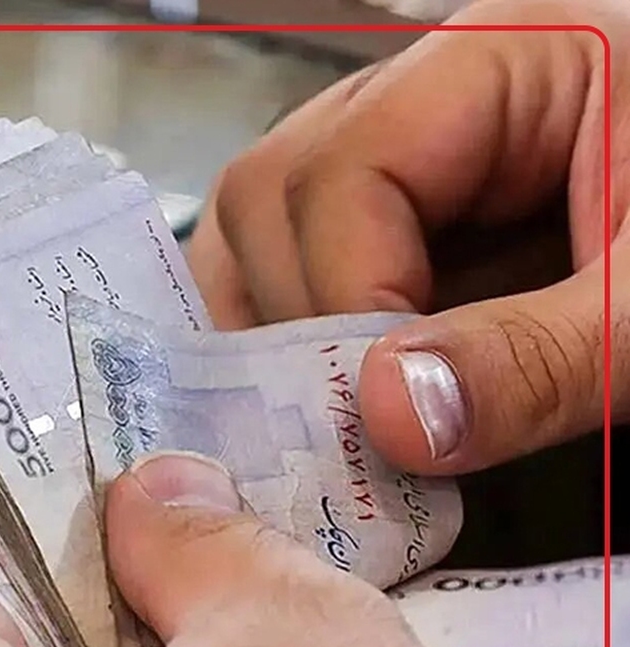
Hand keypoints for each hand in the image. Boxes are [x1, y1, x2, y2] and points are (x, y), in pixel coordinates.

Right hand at [186, 0, 628, 476]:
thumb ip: (543, 358)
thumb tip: (393, 415)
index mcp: (513, 57)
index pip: (348, 166)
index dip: (344, 291)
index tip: (381, 405)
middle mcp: (436, 98)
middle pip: (276, 194)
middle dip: (296, 319)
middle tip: (352, 425)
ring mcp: (414, 163)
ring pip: (266, 234)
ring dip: (283, 337)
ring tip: (343, 419)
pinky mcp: (415, 225)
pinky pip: (305, 271)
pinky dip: (308, 344)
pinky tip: (352, 397)